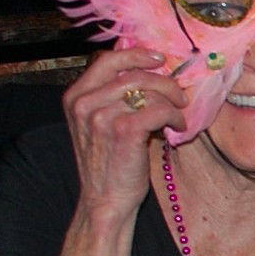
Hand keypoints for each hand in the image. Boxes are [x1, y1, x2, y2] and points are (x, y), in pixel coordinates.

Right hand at [61, 50, 189, 216]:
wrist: (105, 200)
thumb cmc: (108, 162)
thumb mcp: (99, 123)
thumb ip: (112, 96)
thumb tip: (147, 67)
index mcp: (75, 97)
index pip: (108, 60)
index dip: (137, 55)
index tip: (159, 59)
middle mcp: (84, 103)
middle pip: (135, 74)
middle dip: (164, 82)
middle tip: (179, 94)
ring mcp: (101, 116)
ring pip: (150, 92)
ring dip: (171, 102)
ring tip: (177, 115)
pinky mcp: (123, 131)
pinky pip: (159, 110)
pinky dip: (174, 116)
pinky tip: (177, 127)